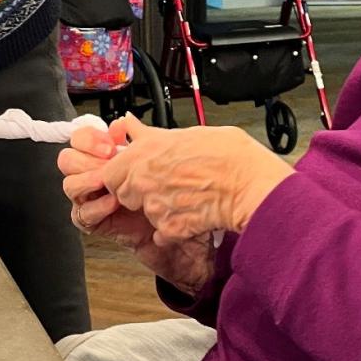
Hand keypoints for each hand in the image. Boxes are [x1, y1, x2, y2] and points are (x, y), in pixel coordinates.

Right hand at [58, 120, 213, 295]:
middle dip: (85, 156)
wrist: (181, 232)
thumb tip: (125, 121)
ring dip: (87, 180)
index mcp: (106, 157)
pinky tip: (113, 202)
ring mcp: (93, 200)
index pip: (81, 138)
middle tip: (107, 158)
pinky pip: (82, 215)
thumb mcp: (157, 161)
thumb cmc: (171, 195)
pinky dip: (96, 206)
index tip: (112, 138)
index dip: (90, 136)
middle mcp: (95, 176)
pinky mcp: (96, 223)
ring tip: (106, 179)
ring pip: (70, 185)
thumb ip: (139, 139)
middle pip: (68, 159)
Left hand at [100, 116, 293, 242]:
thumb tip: (135, 127)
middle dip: (137, 193)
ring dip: (158, 210)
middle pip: (123, 194)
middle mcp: (144, 179)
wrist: (249, 186)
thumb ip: (153, 135)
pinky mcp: (168, 229)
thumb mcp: (188, 133)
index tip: (134, 174)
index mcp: (145, 152)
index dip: (122, 174)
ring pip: (144, 213)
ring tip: (185, 198)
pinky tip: (192, 214)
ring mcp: (154, 206)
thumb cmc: (229, 156)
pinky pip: (162, 233)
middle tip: (163, 186)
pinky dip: (174, 229)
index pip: (110, 171)